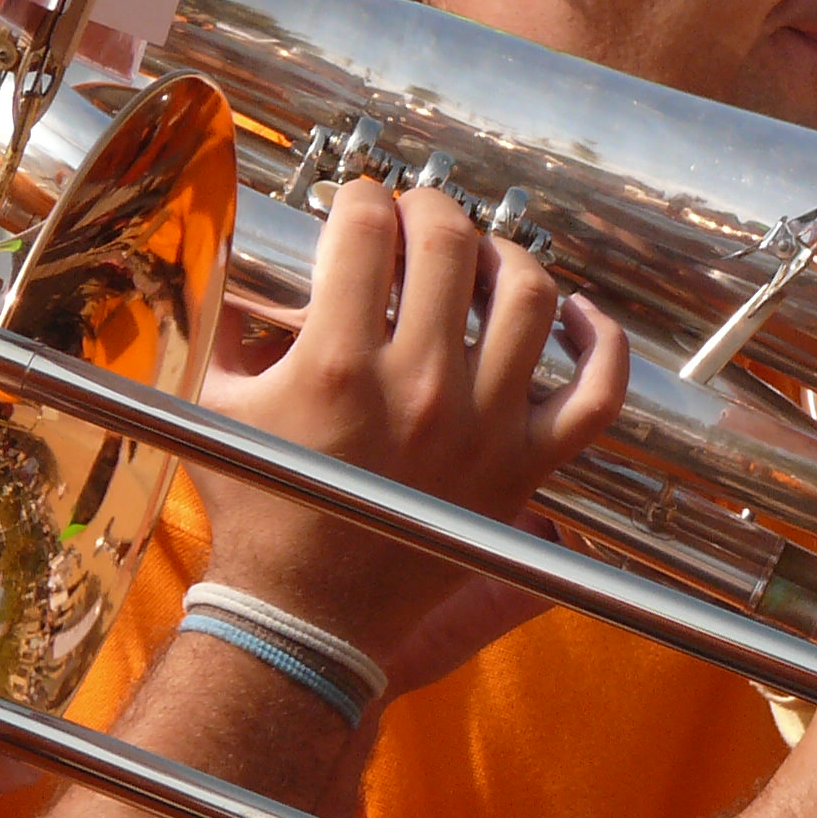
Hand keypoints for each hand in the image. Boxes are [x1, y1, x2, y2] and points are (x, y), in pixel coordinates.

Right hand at [197, 180, 625, 672]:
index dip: (361, 198)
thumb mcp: (214, 408)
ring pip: (530, 297)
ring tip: (482, 257)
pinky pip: (595, 394)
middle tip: (414, 216)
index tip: (357, 206)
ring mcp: (485, 428)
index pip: (367, 229)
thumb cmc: (260, 514)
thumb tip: (236, 262)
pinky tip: (576, 315)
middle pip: (451, 243)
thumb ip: (225, 328)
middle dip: (429, 208)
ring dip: (507, 257)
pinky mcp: (525, 469)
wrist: (305, 619)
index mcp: (339, 364)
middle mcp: (422, 388)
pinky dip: (601, 343)